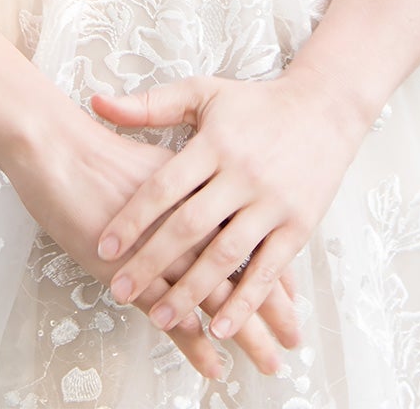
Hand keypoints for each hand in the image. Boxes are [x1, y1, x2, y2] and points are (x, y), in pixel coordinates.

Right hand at [4, 105, 301, 381]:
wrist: (54, 143)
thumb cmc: (97, 148)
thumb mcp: (152, 158)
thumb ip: (181, 182)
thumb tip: (204, 201)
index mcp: (199, 190)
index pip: (246, 235)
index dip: (271, 267)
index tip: (294, 297)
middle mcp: (189, 219)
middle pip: (242, 270)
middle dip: (271, 309)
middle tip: (294, 340)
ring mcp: (160, 248)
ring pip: (215, 297)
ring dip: (245, 333)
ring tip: (269, 362)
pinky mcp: (131, 271)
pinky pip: (169, 312)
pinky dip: (194, 341)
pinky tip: (214, 363)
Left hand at [89, 71, 365, 345]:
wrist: (324, 108)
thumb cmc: (255, 103)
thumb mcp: (203, 93)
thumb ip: (150, 105)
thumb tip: (95, 103)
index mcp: (215, 143)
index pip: (165, 185)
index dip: (133, 218)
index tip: (104, 246)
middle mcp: (243, 174)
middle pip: (190, 227)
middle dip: (152, 262)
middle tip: (120, 290)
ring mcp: (273, 202)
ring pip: (226, 255)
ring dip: (192, 291)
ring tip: (160, 317)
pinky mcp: (299, 226)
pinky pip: (268, 270)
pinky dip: (244, 302)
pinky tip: (220, 327)